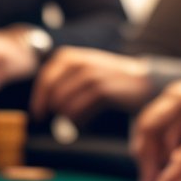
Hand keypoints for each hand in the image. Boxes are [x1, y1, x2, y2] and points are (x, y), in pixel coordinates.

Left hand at [30, 47, 153, 123]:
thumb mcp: (83, 71)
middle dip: (51, 109)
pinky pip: (79, 111)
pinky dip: (78, 120)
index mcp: (70, 57)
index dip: (38, 99)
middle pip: (52, 93)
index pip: (45, 79)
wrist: (142, 82)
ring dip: (67, 117)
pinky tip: (83, 123)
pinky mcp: (102, 90)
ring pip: (64, 104)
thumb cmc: (109, 80)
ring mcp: (92, 76)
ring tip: (75, 120)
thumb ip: (62, 79)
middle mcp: (79, 63)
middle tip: (55, 119)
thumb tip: (41, 102)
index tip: (38, 114)